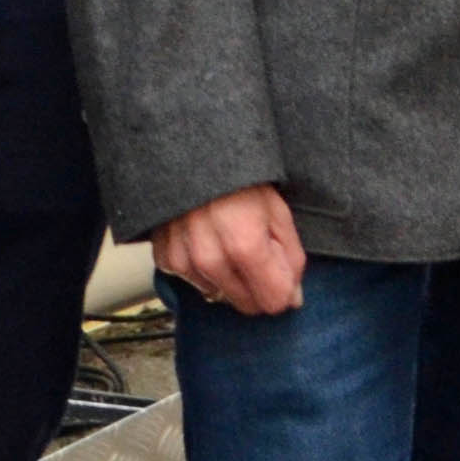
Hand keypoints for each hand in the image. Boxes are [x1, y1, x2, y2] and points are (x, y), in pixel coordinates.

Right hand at [154, 186, 306, 316]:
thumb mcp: (278, 212)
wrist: (192, 156)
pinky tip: (207, 241)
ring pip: (220, 294)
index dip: (283, 289)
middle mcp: (211, 260)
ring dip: (230, 277)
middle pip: (246, 304)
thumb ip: (290, 259)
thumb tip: (293, 298)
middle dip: (258, 286)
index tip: (281, 271)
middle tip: (257, 251)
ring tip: (229, 240)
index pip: (272, 302)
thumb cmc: (241, 180)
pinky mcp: (166, 260)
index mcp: (245, 246)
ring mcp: (185, 262)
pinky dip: (204, 269)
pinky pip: (194, 281)